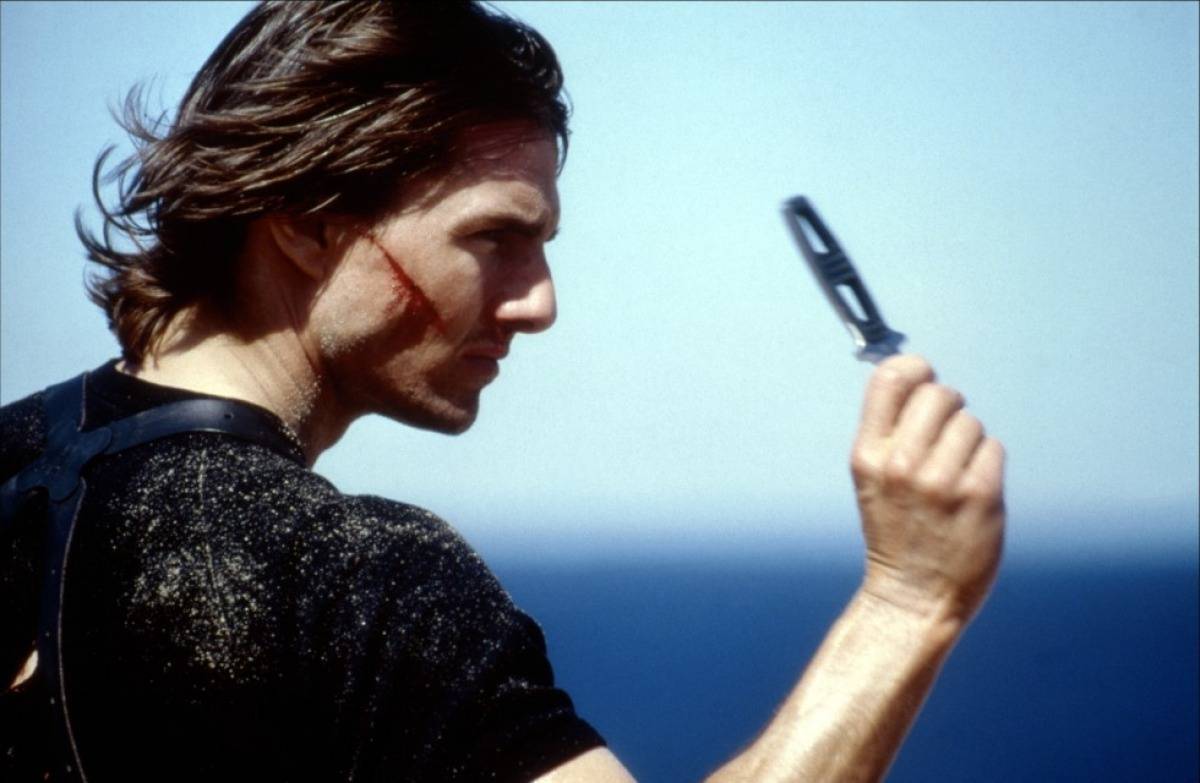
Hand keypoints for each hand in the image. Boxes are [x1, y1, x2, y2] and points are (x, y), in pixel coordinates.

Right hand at [850, 355, 1005, 623]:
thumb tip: (918, 375)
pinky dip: (986, 464)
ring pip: (970, 422)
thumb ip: (889, 432)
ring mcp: (942, 480)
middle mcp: (902, 464)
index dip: (914, 370)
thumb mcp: (872, 479)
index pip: (891, 379)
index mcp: (867, 456)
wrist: (913, 595)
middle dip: (948, 407)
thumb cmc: (896, 531)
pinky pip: (993, 448)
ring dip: (968, 442)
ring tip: (954, 474)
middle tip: (944, 437)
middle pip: (940, 394)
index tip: (923, 380)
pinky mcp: (980, 495)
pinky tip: (972, 490)